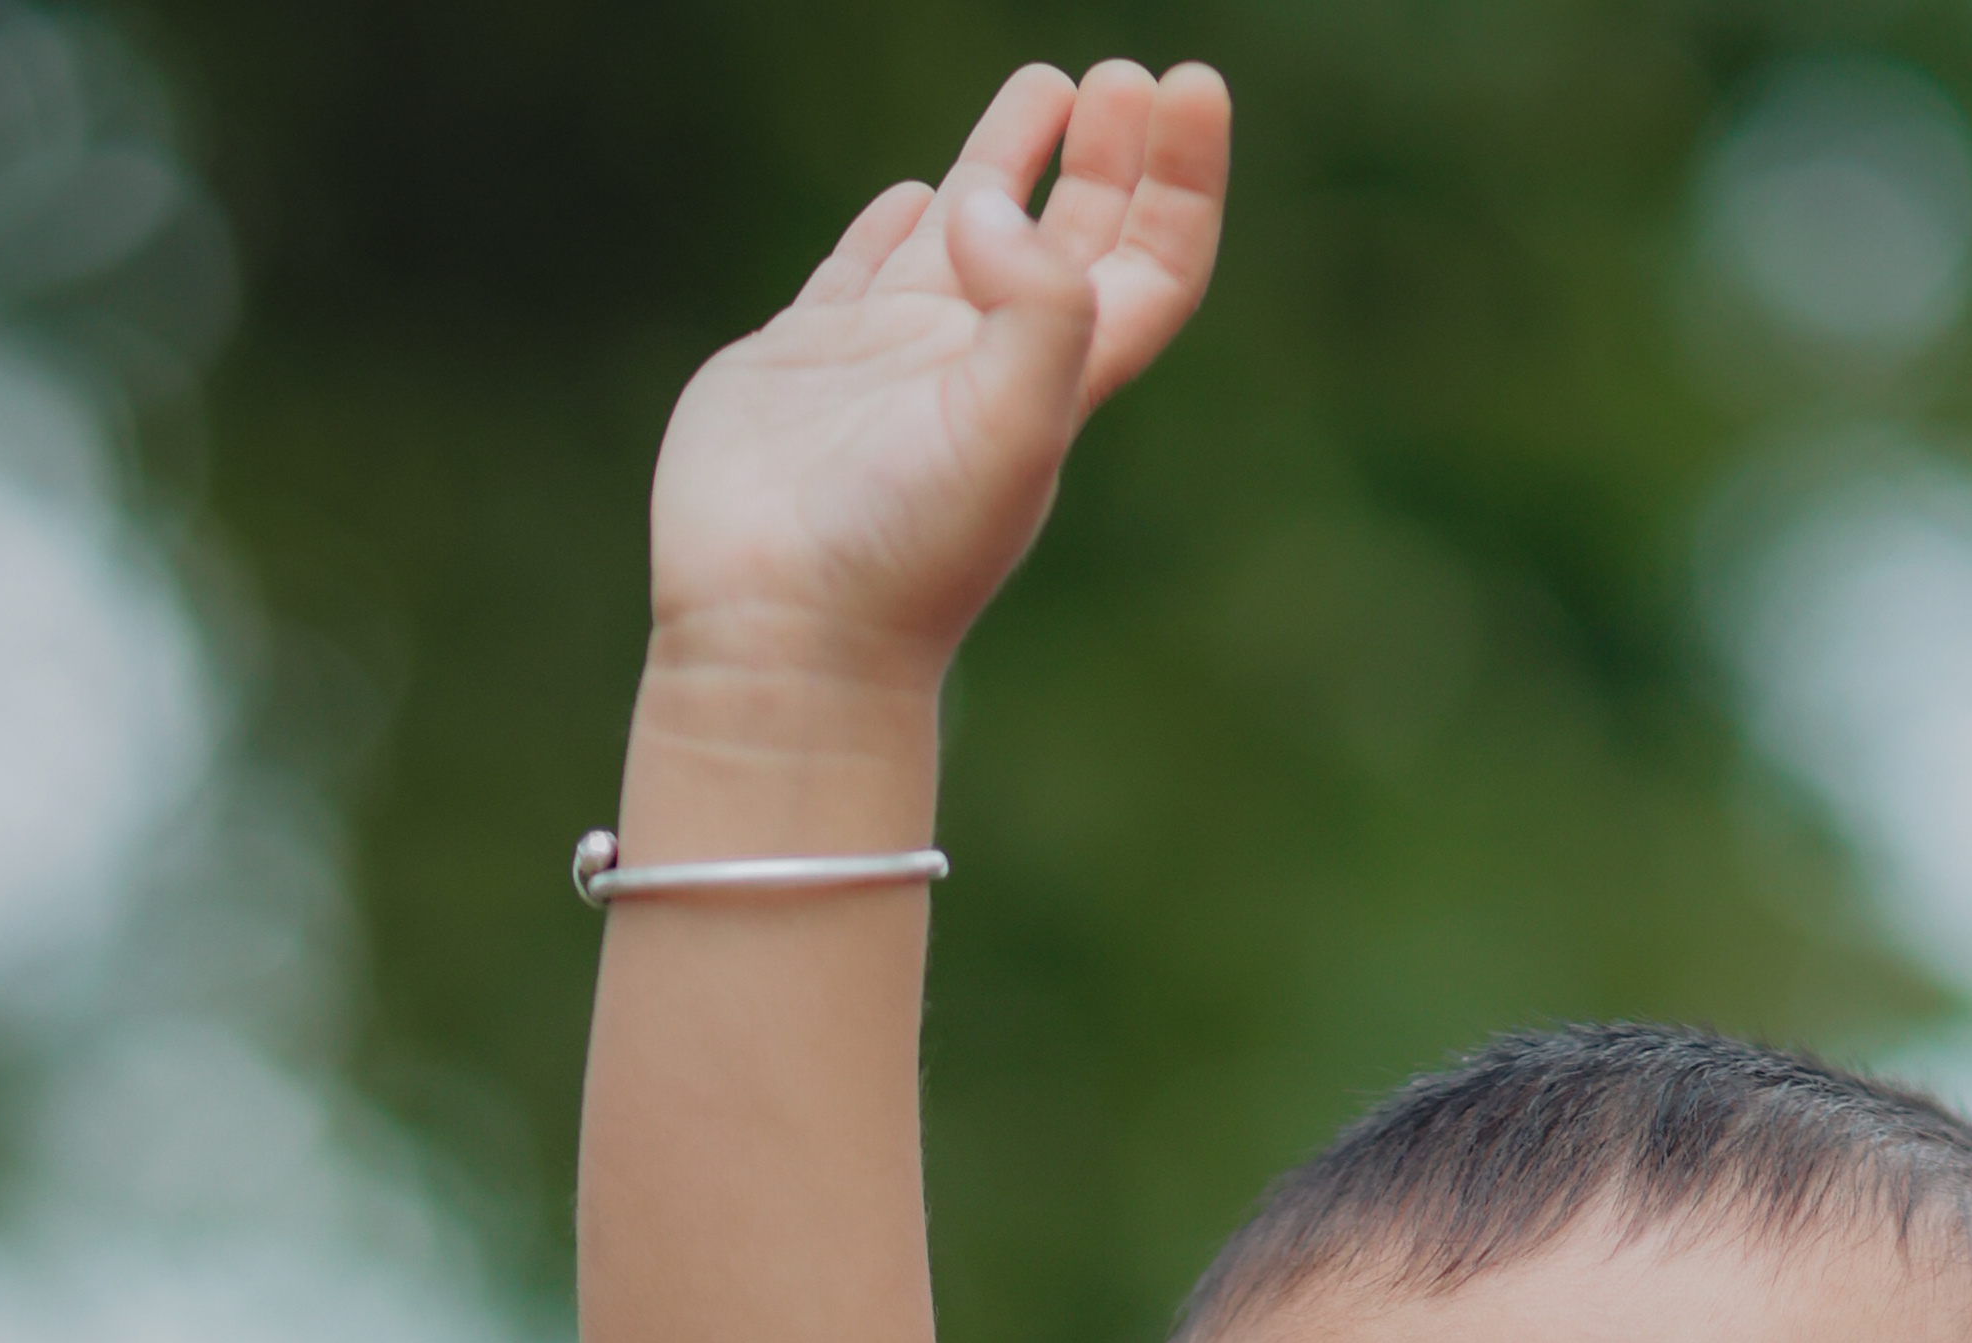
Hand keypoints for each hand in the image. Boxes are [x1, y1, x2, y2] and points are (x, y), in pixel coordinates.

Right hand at [644, 57, 1229, 698]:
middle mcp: (981, 367)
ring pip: (970, 238)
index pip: (1150, 268)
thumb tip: (991, 203)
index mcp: (1053, 386)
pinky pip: (864, 271)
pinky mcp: (806, 362)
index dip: (1182, 180)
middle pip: (1075, 242)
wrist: (778, 634)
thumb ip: (1035, 308)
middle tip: (1127, 79)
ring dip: (1011, 166)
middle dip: (1109, 158)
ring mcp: (893, 362)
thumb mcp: (1008, 433)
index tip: (1192, 87)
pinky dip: (895, 225)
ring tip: (1048, 88)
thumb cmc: (902, 553)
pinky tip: (917, 193)